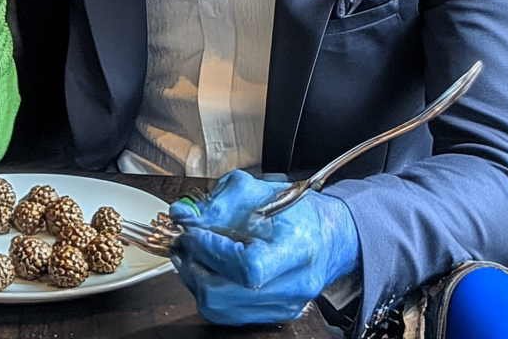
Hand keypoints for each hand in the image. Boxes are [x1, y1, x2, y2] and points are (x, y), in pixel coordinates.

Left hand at [168, 170, 360, 325]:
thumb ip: (216, 203)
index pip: (248, 267)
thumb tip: (182, 215)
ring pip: (220, 309)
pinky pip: (227, 314)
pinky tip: (206, 267)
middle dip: (195, 264)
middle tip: (186, 240)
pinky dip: (208, 290)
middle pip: (225, 295)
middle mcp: (293, 285)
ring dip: (195, 279)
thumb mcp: (254, 190)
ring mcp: (284, 306)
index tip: (196, 232)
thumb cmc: (294, 210)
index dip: (213, 251)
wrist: (325, 235)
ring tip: (192, 252)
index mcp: (296, 248)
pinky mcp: (273, 315)